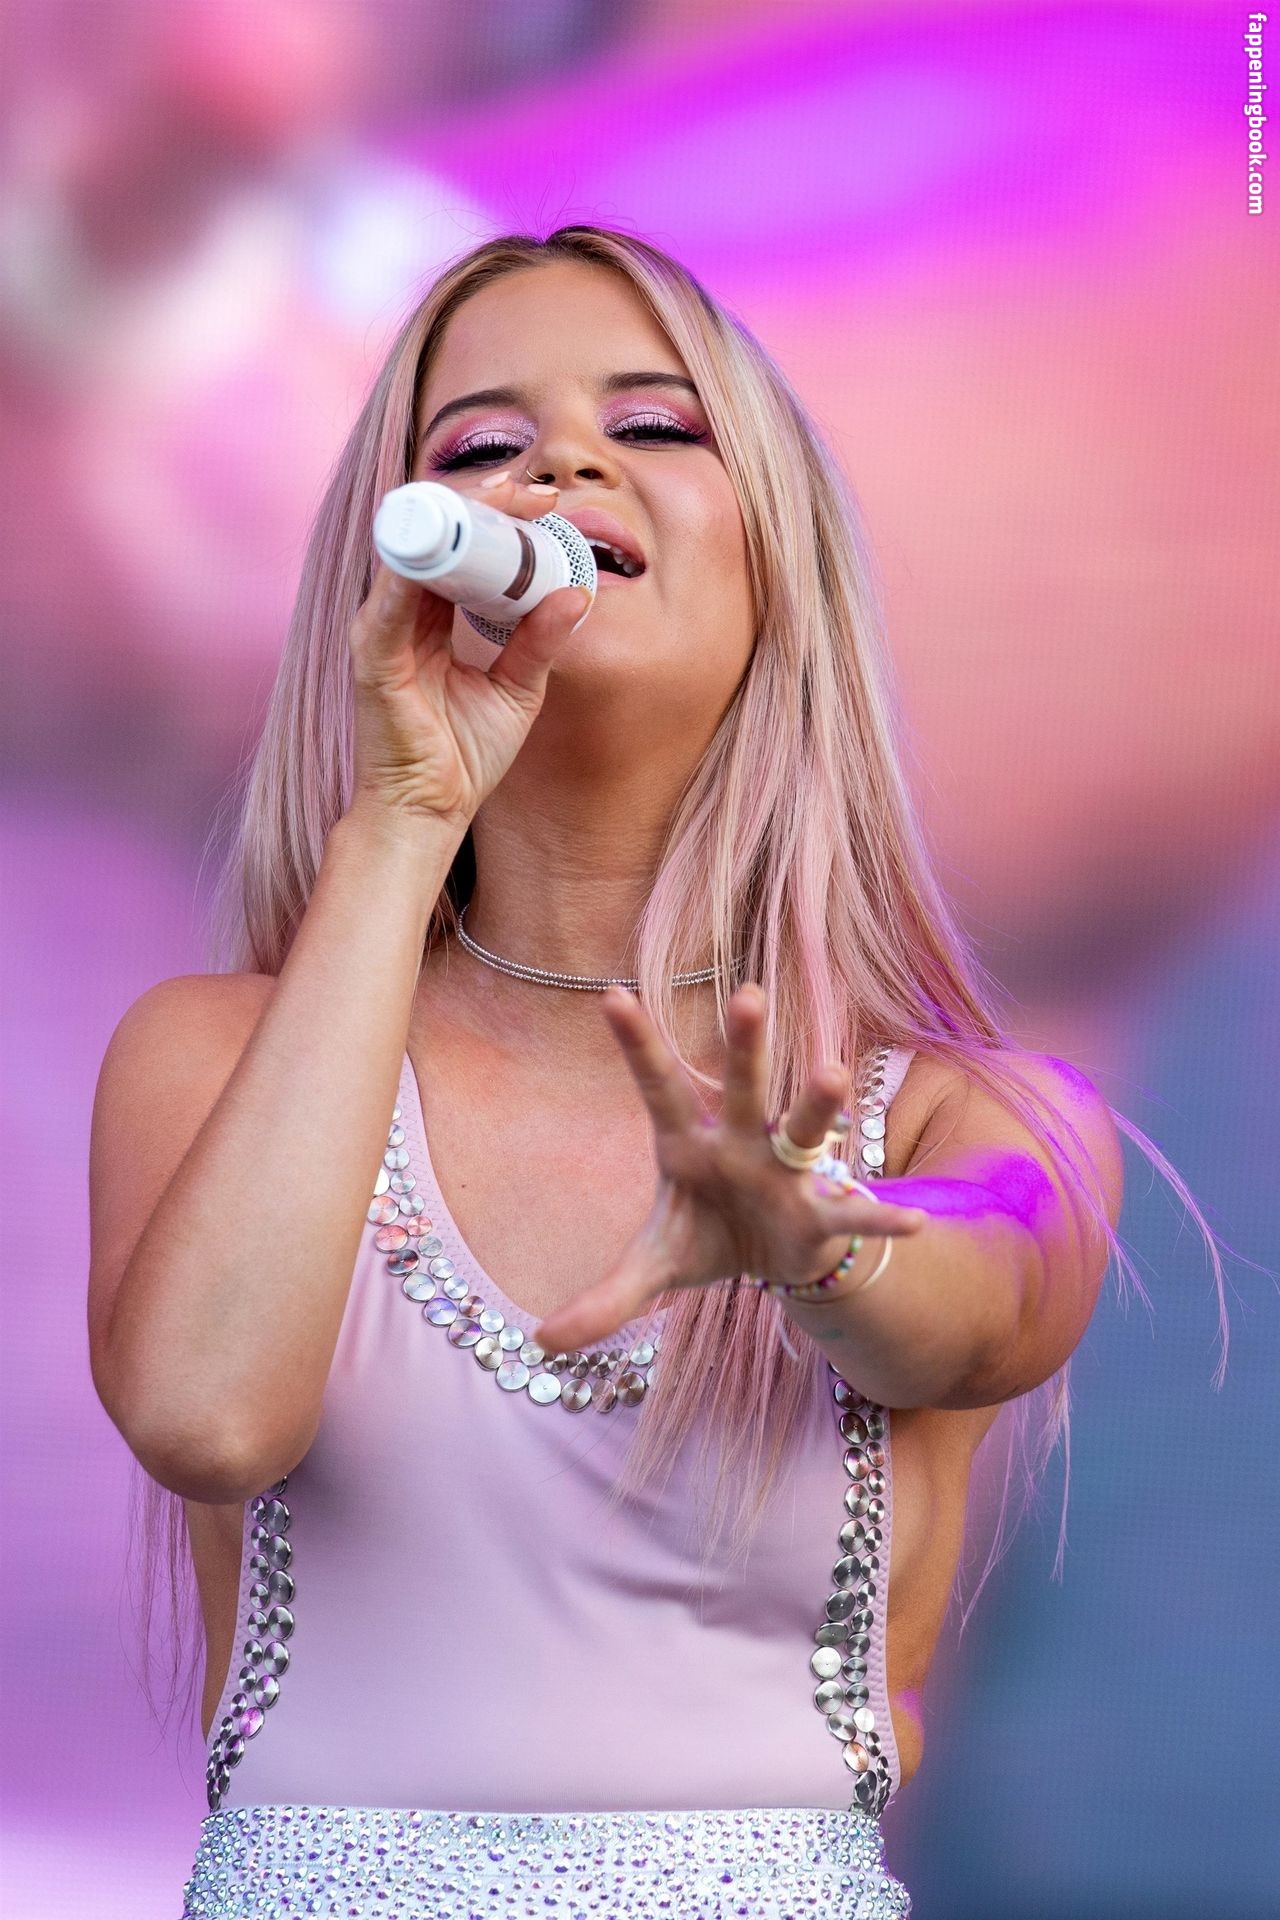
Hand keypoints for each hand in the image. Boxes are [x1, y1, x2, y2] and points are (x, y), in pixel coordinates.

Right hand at [347, 470, 593, 831]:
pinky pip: (391, 598)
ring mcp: (380, 629)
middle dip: (482, 503)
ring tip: (506, 500)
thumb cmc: (463, 755)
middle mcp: (400, 613)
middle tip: (532, 490)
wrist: (428, 813)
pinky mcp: (372, 656)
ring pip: (415, 549)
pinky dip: (421, 565)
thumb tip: (578, 594)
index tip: (544, 502)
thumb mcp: (518, 689)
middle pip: (436, 536)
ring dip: (459, 518)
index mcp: (430, 616)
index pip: (459, 546)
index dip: (496, 516)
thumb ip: (540, 640)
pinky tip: (456, 545)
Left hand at [532, 984, 928, 1352]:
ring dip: (817, 1104)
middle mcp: (741, 1144)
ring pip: (804, 1130)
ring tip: (833, 1073)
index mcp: (688, 1143)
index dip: (637, 1044)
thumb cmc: (707, 1237)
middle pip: (744, 1088)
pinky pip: (850, 1215)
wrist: (770, 1261)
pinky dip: (878, 1220)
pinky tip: (911, 1223)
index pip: (659, 1088)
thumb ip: (605, 1299)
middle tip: (748, 995)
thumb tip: (543, 1342)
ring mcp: (785, 1174)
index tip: (610, 995)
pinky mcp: (819, 1214)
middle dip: (746, 1046)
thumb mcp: (653, 1266)